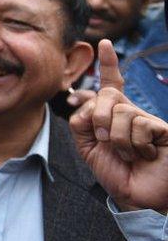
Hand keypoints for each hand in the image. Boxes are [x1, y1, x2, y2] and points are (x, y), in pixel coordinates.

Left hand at [69, 39, 167, 213]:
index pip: (111, 84)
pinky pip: (139, 125)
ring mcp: (147, 120)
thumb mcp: (88, 147)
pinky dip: (135, 145)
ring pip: (121, 112)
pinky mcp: (162, 129)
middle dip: (99, 119)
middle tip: (104, 141)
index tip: (104, 44)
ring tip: (128, 154)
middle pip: (107, 96)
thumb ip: (81, 122)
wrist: (136, 196)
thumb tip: (87, 104)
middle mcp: (131, 113)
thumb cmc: (116, 172)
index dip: (108, 64)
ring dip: (117, 139)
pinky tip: (145, 155)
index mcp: (113, 115)